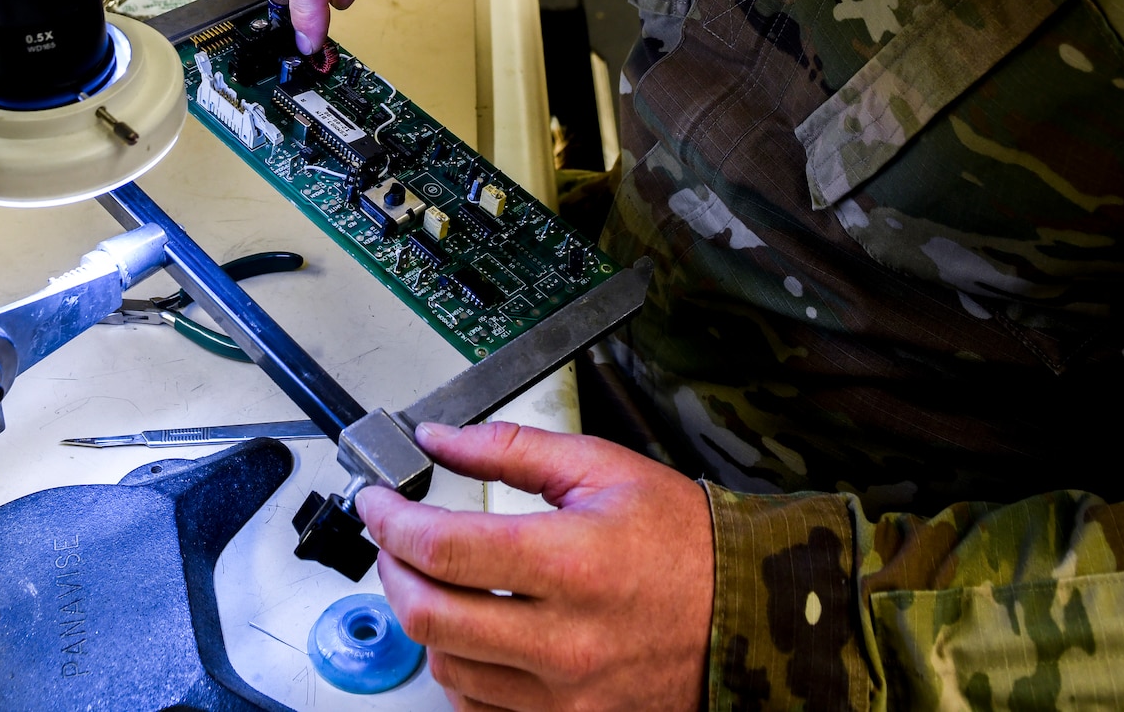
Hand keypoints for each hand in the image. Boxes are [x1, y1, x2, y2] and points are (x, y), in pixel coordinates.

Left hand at [355, 421, 712, 711]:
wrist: (744, 613)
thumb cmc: (684, 542)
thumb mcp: (602, 468)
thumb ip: (510, 449)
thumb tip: (441, 439)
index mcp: (571, 562)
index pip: (443, 548)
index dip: (390, 521)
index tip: (379, 502)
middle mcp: (564, 639)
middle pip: (429, 615)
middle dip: (392, 569)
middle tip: (393, 540)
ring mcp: (564, 693)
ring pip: (446, 665)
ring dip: (423, 617)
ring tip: (435, 579)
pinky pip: (478, 708)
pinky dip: (459, 668)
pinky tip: (472, 631)